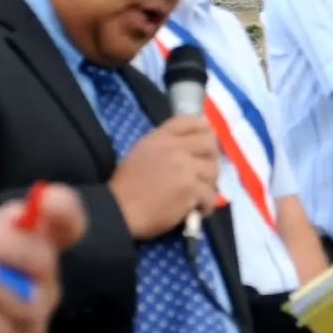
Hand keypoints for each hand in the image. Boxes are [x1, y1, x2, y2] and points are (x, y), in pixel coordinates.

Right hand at [110, 115, 219, 239]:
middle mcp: (175, 148)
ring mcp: (184, 167)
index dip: (204, 129)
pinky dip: (206, 205)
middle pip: (209, 142)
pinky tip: (198, 210)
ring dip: (209, 184)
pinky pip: (210, 194)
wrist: (119, 210)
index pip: (190, 121)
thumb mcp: (141, 153)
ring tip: (200, 195)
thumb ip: (163, 145)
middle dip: (212, 157)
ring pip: (213, 170)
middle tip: (206, 172)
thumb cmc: (125, 186)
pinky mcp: (190, 188)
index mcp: (160, 137)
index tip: (207, 140)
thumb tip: (186, 146)